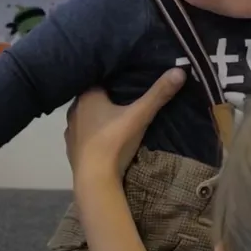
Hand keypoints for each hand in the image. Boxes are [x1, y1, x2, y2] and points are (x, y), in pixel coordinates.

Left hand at [64, 68, 185, 185]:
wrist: (94, 179)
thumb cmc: (114, 142)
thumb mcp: (140, 115)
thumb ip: (158, 94)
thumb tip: (180, 70)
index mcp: (87, 96)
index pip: (100, 78)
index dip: (114, 77)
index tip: (128, 76)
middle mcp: (74, 109)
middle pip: (93, 97)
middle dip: (108, 97)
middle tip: (126, 95)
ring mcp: (70, 130)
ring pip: (87, 116)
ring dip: (99, 116)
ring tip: (116, 115)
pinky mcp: (71, 148)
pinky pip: (83, 133)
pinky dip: (93, 133)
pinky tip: (104, 136)